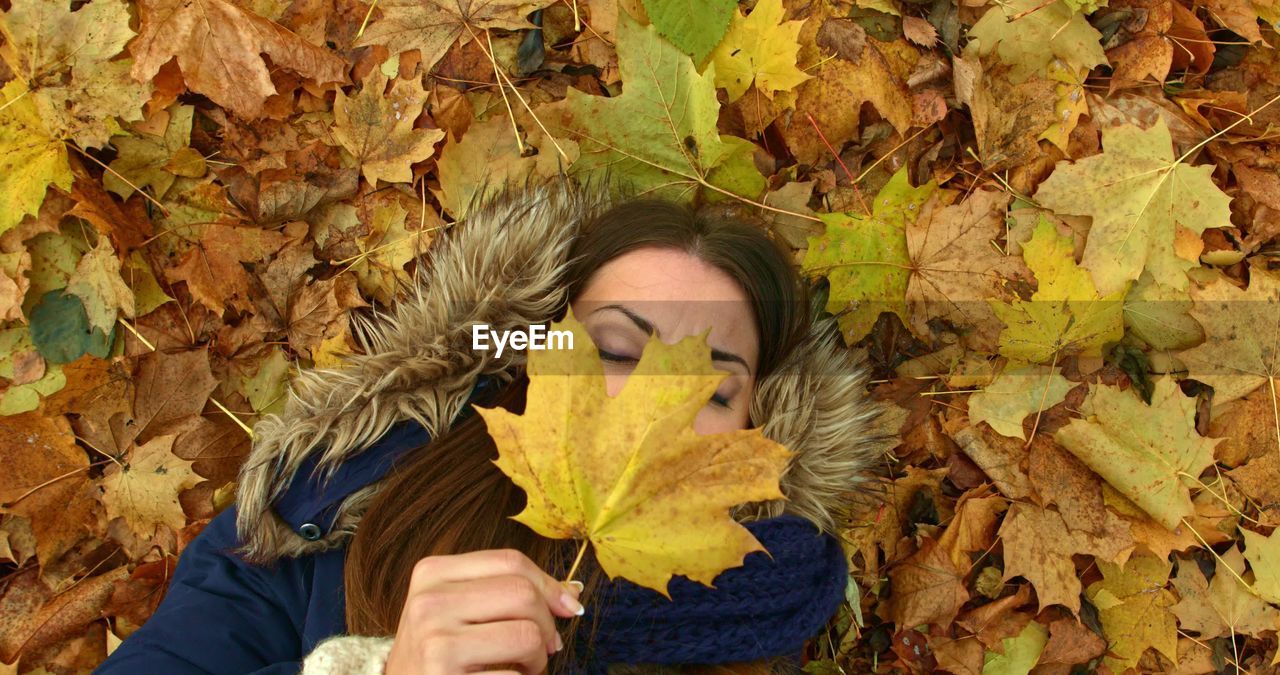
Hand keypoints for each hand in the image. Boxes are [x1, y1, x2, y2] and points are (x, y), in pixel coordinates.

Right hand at [383, 548, 585, 674]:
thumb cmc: (438, 649)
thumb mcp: (459, 607)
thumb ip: (507, 591)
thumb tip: (572, 593)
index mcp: (432, 572)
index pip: (510, 562)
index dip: (549, 585)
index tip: (567, 607)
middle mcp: (429, 602)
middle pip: (522, 594)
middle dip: (545, 625)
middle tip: (542, 647)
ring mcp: (435, 641)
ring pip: (526, 635)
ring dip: (538, 658)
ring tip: (522, 666)